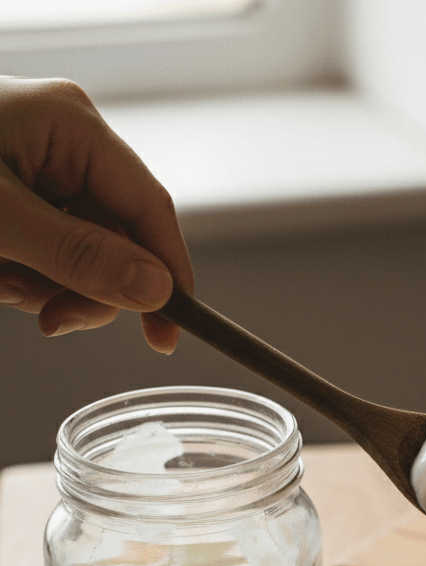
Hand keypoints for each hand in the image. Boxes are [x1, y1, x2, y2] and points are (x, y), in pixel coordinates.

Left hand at [0, 76, 193, 352]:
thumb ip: (78, 256)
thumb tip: (155, 291)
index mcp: (73, 127)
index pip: (150, 209)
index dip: (168, 277)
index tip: (167, 338)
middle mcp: (66, 144)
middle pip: (118, 239)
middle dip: (83, 286)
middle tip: (50, 321)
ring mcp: (40, 168)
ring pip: (82, 255)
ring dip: (41, 285)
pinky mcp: (17, 193)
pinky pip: (47, 252)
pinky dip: (18, 275)